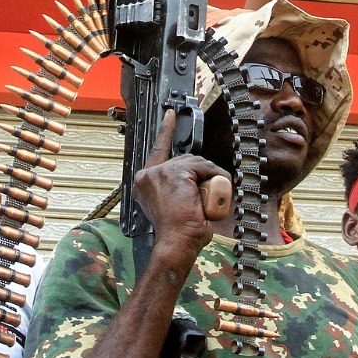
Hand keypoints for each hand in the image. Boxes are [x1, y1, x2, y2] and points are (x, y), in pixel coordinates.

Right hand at [133, 112, 231, 263]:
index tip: (169, 114)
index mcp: (143, 183)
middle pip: (182, 160)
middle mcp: (147, 175)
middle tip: (203, 194)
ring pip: (194, 163)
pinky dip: (214, 177)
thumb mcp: (171, 206)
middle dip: (199, 171)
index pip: (157, 151)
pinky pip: (203, 168)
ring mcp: (160, 173)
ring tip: (206, 200)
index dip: (165, 131)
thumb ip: (174, 190)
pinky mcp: (175, 173)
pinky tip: (211, 193)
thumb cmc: (176, 232)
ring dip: (208, 177)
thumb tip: (194, 182)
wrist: (176, 243)